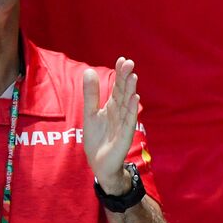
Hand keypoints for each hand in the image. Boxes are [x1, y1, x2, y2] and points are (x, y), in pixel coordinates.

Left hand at [83, 59, 139, 194]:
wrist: (99, 162)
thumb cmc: (97, 138)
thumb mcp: (90, 113)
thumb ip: (91, 94)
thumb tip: (89, 70)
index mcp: (112, 106)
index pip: (117, 87)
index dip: (119, 74)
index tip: (122, 59)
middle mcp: (120, 112)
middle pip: (123, 93)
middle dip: (126, 78)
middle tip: (129, 63)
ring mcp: (123, 123)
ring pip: (127, 104)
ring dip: (130, 91)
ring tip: (133, 76)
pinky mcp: (124, 135)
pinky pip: (128, 121)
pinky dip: (131, 109)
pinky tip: (134, 98)